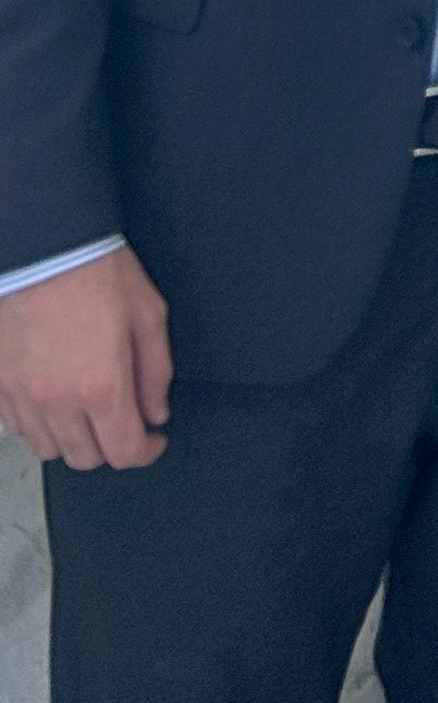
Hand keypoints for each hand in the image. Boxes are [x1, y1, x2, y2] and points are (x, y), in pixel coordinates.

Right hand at [0, 248, 172, 468]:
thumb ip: (156, 372)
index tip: (154, 438)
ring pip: (47, 448)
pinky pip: (16, 426)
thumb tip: (157, 412)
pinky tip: (52, 399)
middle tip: (123, 420)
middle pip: (85, 458)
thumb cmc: (97, 270)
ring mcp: (20, 395)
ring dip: (72, 439)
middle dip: (111, 446)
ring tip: (86, 410)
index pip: (124, 451)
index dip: (146, 452)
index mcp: (102, 385)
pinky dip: (37, 423)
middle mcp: (57, 400)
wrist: (42, 244)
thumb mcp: (148, 314)